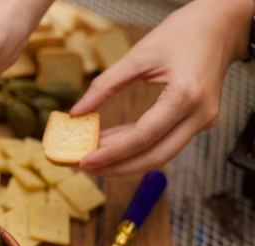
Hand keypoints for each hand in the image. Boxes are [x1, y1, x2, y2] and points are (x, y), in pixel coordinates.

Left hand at [70, 0, 254, 175]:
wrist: (219, 27)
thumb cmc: (182, 34)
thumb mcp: (138, 55)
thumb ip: (105, 85)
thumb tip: (78, 111)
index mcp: (186, 95)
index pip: (143, 137)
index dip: (111, 153)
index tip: (85, 160)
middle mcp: (199, 114)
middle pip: (155, 156)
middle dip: (118, 167)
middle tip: (87, 166)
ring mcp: (202, 121)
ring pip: (160, 154)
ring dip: (126, 159)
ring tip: (95, 156)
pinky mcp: (198, 121)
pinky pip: (165, 141)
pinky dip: (138, 146)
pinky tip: (112, 143)